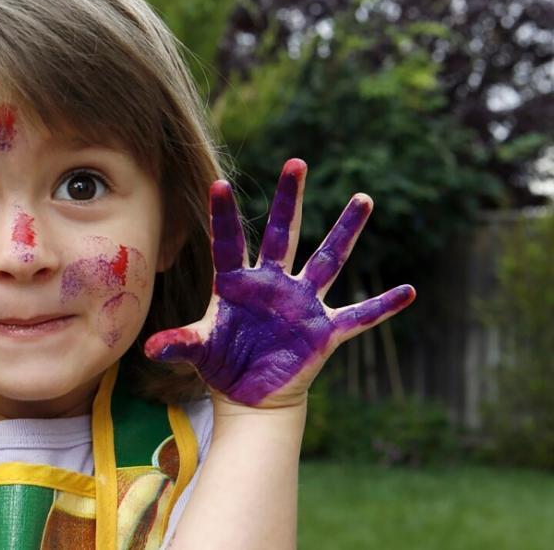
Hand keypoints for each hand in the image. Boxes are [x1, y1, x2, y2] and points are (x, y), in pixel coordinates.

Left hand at [145, 159, 414, 407]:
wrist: (250, 395)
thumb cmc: (222, 365)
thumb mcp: (199, 351)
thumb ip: (179, 344)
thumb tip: (150, 348)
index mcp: (238, 284)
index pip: (229, 242)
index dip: (224, 215)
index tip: (217, 183)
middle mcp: (273, 284)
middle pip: (283, 234)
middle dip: (290, 199)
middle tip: (295, 162)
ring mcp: (301, 304)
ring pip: (326, 260)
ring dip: (345, 231)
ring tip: (362, 198)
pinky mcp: (323, 330)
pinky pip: (358, 316)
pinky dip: (383, 306)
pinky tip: (409, 291)